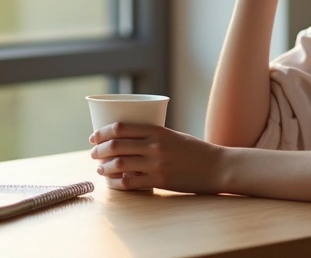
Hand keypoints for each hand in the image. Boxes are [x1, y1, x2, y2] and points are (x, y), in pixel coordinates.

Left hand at [89, 123, 225, 192]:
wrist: (217, 166)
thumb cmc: (195, 150)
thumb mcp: (174, 135)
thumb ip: (153, 136)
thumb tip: (129, 140)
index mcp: (157, 130)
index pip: (120, 128)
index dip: (102, 132)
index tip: (94, 137)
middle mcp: (154, 145)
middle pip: (116, 146)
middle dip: (99, 150)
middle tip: (93, 154)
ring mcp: (156, 164)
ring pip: (119, 165)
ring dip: (104, 167)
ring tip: (100, 169)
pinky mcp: (160, 181)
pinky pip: (130, 183)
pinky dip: (116, 183)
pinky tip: (112, 183)